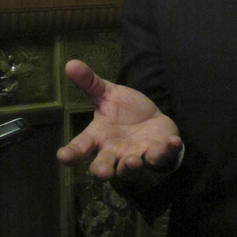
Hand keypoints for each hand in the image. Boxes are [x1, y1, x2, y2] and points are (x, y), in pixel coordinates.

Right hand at [56, 60, 181, 181]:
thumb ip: (90, 83)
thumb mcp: (107, 94)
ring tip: (133, 161)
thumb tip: (70, 63)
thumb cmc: (124, 111)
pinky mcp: (156, 154)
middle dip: (102, 170)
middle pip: (102, 166)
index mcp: (98, 136)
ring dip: (131, 166)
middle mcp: (113, 151)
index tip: (63, 156)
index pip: (81, 147)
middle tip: (103, 173)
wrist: (151, 120)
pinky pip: (161, 156)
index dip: (71, 153)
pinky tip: (173, 142)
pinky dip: (167, 151)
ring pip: (129, 168)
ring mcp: (135, 155)